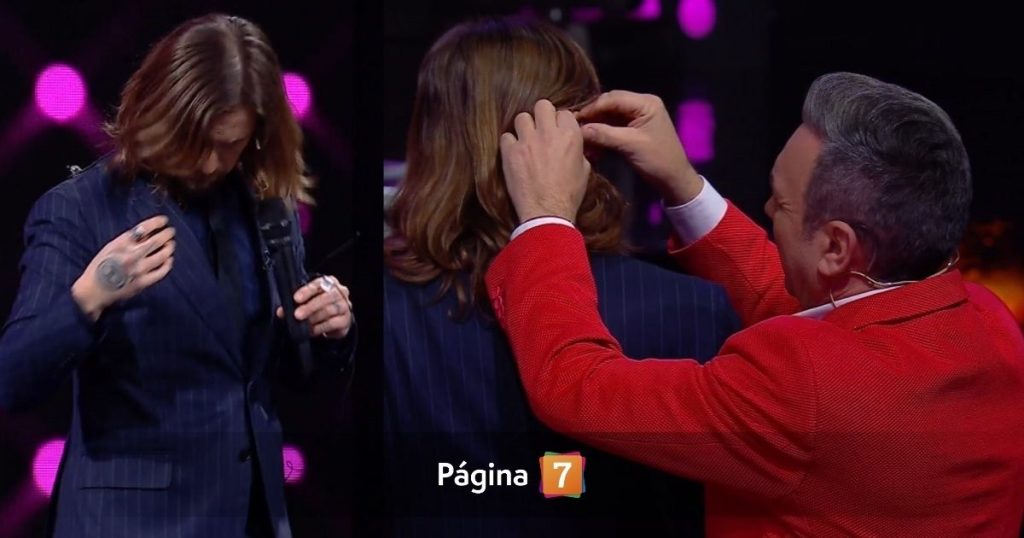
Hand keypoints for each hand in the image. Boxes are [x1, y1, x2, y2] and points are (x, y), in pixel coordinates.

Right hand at [72, 215, 175, 320]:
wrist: (93, 290)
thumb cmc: (100, 267)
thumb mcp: (110, 248)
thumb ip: (127, 240)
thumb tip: (147, 232)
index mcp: (121, 244)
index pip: (143, 228)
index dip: (157, 222)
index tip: (164, 220)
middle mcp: (131, 255)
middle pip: (156, 241)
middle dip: (167, 234)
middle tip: (171, 231)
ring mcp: (138, 270)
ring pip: (162, 255)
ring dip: (169, 248)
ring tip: (171, 244)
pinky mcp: (143, 283)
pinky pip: (161, 272)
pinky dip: (168, 264)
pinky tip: (169, 260)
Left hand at [277, 275, 352, 339]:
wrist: (336, 320)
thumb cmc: (320, 305)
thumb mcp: (308, 300)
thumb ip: (296, 303)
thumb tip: (281, 312)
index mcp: (329, 282)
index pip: (318, 284)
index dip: (307, 291)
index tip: (296, 299)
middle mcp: (339, 292)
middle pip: (325, 297)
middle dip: (310, 307)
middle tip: (297, 315)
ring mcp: (345, 306)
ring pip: (329, 310)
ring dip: (313, 318)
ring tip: (303, 324)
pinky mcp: (346, 320)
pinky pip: (332, 323)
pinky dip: (320, 328)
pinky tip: (312, 330)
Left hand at [499, 99, 590, 222]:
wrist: (547, 212)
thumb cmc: (569, 194)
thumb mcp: (585, 170)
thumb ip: (578, 150)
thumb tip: (574, 144)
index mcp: (570, 135)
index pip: (564, 112)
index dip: (560, 122)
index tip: (557, 131)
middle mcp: (548, 133)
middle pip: (542, 105)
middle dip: (542, 115)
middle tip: (540, 129)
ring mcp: (527, 141)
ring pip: (522, 117)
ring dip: (524, 127)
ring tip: (526, 140)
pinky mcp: (510, 152)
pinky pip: (506, 136)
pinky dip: (510, 144)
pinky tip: (514, 153)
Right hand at [576, 90, 702, 204]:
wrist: (674, 179)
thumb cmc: (658, 159)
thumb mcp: (630, 146)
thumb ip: (605, 134)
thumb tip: (579, 130)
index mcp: (645, 103)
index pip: (612, 98)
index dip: (592, 108)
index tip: (574, 120)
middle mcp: (641, 104)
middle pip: (609, 104)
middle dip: (593, 117)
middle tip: (575, 128)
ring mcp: (637, 116)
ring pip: (609, 116)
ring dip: (596, 127)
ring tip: (582, 139)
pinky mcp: (633, 128)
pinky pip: (613, 126)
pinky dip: (602, 135)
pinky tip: (593, 146)